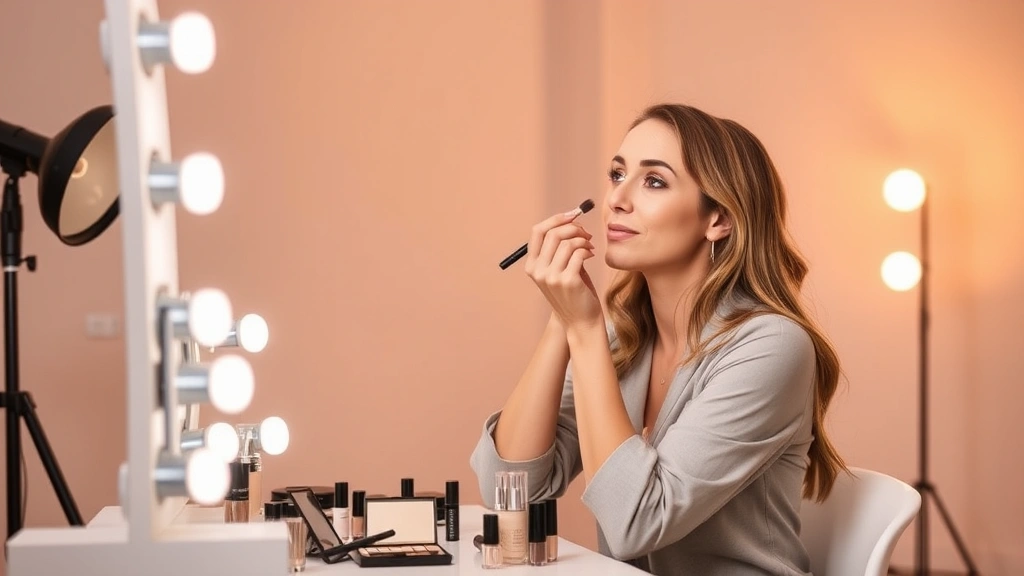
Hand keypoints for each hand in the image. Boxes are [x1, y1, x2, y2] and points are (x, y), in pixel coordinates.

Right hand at [523, 210, 601, 330]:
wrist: (581, 322)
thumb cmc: (573, 293)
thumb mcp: (558, 269)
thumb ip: (557, 248)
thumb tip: (570, 220)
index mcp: (532, 265)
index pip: (537, 231)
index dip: (556, 219)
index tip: (572, 216)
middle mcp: (538, 271)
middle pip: (554, 233)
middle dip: (574, 228)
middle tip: (586, 233)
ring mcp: (551, 277)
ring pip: (568, 242)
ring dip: (583, 240)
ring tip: (590, 246)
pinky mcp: (568, 281)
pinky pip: (579, 253)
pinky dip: (587, 250)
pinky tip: (591, 255)